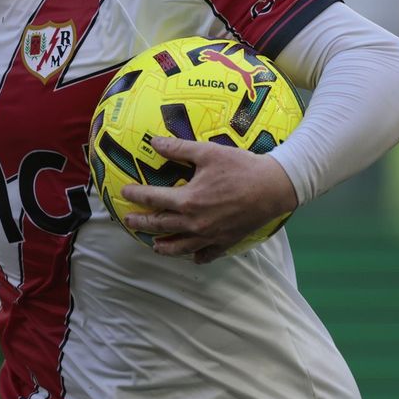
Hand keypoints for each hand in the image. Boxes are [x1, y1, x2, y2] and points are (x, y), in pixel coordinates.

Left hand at [119, 136, 297, 263]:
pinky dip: (196, 256)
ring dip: (164, 246)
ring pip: (180, 247)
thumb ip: (179, 149)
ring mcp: (210, 236)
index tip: (124, 193)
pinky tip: (191, 256)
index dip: (136, 195)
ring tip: (154, 245)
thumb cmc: (241, 167)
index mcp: (188, 200)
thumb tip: (155, 142)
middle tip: (128, 221)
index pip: (153, 199)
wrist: (275, 187)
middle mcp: (195, 223)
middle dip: (142, 223)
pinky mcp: (226, 242)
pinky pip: (206, 255)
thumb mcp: (208, 152)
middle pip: (160, 226)